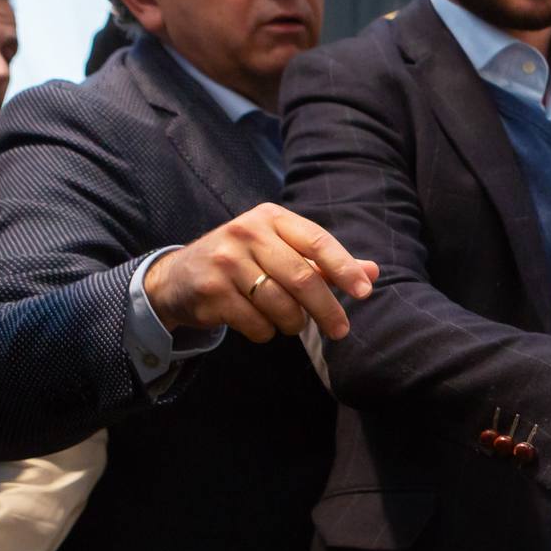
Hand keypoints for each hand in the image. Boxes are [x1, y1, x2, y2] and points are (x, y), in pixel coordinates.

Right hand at [144, 202, 377, 343]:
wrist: (179, 277)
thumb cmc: (244, 261)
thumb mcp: (281, 250)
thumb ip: (324, 262)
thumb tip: (372, 272)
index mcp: (270, 218)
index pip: (317, 241)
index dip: (344, 268)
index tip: (363, 293)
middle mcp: (246, 232)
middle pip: (303, 279)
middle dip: (327, 310)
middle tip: (341, 330)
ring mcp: (225, 262)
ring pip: (281, 306)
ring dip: (294, 323)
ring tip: (290, 322)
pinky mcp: (211, 291)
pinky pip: (257, 324)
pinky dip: (267, 332)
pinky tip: (259, 322)